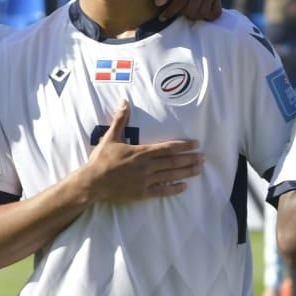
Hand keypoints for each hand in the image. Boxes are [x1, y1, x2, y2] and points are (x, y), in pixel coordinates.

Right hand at [79, 102, 203, 201]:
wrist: (92, 182)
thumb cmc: (101, 159)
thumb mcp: (110, 137)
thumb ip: (120, 120)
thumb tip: (124, 102)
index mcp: (141, 152)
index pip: (167, 148)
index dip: (183, 145)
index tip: (195, 144)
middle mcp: (147, 166)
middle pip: (173, 162)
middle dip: (190, 159)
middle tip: (203, 157)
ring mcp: (146, 180)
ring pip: (171, 175)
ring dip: (187, 172)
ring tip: (199, 170)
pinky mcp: (142, 193)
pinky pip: (162, 191)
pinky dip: (174, 189)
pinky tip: (184, 186)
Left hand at [155, 0, 222, 21]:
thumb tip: (158, 3)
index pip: (181, 1)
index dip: (170, 12)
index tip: (161, 18)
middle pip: (191, 9)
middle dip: (181, 14)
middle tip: (175, 12)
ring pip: (202, 13)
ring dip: (192, 16)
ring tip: (184, 11)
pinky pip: (215, 14)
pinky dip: (206, 16)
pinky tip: (196, 13)